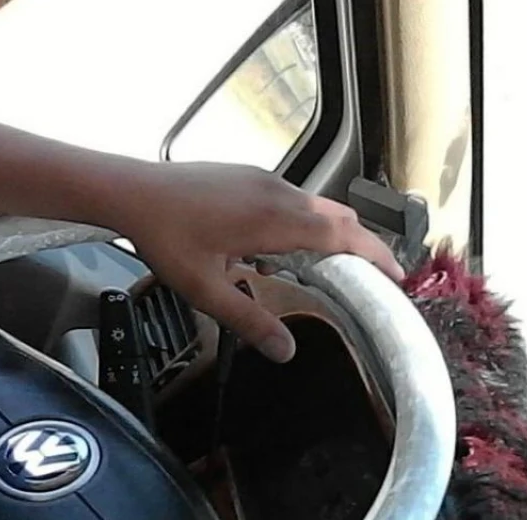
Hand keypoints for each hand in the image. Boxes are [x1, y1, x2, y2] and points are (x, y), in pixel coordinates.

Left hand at [115, 162, 404, 362]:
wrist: (131, 190)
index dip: (374, 255)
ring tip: (332, 266)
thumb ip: (248, 319)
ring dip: (330, 232)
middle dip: (361, 245)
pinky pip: (290, 197)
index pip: (343, 234)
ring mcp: (261, 178)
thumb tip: (286, 351)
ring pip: (314, 204)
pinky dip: (303, 220)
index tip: (396, 276)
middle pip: (337, 216)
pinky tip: (279, 249)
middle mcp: (277, 192)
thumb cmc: (165, 237)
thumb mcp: (205, 288)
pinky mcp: (245, 174)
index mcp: (276, 219)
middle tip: (373, 276)